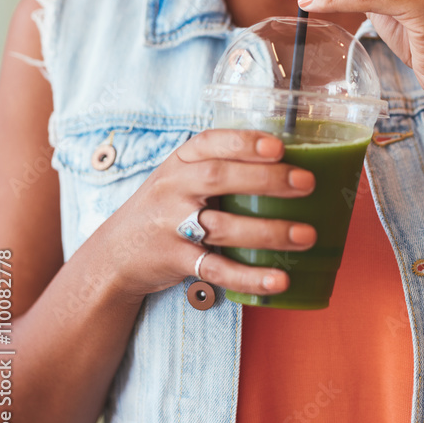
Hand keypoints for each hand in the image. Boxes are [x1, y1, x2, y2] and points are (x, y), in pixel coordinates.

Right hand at [100, 129, 316, 300]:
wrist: (116, 253)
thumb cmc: (165, 205)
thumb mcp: (180, 175)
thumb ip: (218, 164)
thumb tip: (286, 161)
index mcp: (179, 161)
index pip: (211, 143)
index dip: (245, 143)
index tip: (279, 146)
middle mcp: (173, 188)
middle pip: (219, 178)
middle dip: (266, 180)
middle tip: (307, 183)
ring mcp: (172, 226)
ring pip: (223, 227)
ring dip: (268, 232)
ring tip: (307, 235)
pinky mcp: (176, 262)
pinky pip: (216, 270)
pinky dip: (249, 276)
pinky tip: (278, 279)